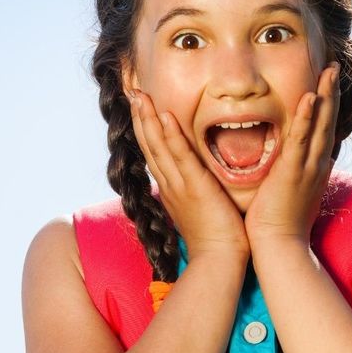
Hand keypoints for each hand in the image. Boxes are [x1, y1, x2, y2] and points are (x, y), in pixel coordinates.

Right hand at [129, 90, 249, 265]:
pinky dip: (171, 136)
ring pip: (158, 146)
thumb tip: (196, 182)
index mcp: (171, 188)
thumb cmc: (216, 239)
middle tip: (132, 91)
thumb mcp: (200, 209)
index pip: (154, 152)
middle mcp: (169, 184)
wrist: (219, 261)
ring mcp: (179, 186)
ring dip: (148, 119)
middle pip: (149, 144)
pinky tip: (165, 117)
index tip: (140, 107)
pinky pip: (180, 157)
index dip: (145, 128)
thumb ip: (194, 193)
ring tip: (140, 95)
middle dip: (140, 117)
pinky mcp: (194, 188)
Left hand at [244, 62, 339, 247]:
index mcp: (315, 168)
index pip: (324, 131)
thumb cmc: (279, 224)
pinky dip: (306, 117)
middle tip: (333, 67)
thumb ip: (293, 175)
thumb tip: (292, 166)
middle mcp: (316, 164)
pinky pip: (300, 139)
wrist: (278, 246)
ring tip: (328, 70)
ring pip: (320, 124)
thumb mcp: (292, 193)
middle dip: (332, 92)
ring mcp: (307, 167)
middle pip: (328, 121)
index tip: (328, 85)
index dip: (328, 107)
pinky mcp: (292, 171)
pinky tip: (310, 97)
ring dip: (325, 95)